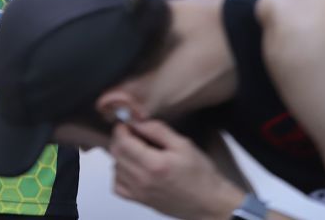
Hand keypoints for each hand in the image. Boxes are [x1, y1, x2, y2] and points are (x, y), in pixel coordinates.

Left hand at [108, 120, 244, 219]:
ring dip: (121, 156)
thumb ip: (158, 130)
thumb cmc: (201, 176)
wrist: (209, 203)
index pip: (122, 142)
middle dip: (121, 139)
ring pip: (115, 168)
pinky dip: (119, 175)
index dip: (122, 129)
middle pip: (116, 154)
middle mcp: (143, 180)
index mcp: (154, 164)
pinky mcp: (140, 200)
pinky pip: (117, 186)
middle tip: (134, 135)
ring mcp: (140, 192)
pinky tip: (132, 169)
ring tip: (137, 152)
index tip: (128, 125)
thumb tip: (138, 122)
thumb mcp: (184, 144)